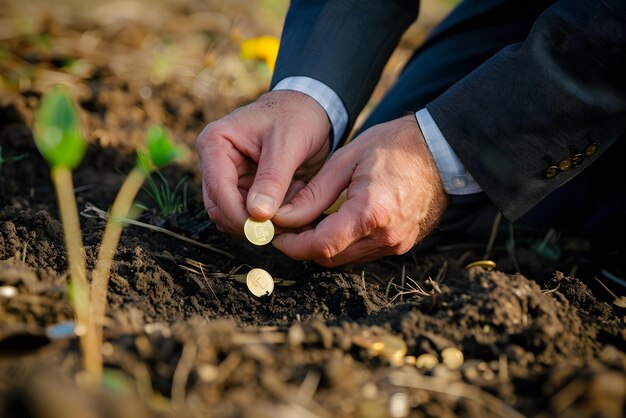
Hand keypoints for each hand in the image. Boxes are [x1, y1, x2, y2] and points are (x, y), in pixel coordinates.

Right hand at [196, 90, 330, 236]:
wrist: (311, 111)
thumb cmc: (297, 116)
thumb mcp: (288, 144)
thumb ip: (272, 179)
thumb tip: (258, 215)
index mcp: (215, 143)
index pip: (217, 189)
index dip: (238, 215)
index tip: (264, 230)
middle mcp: (216, 163)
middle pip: (220, 209)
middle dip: (249, 223)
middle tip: (281, 229)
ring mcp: (230, 179)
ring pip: (235, 217)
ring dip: (263, 223)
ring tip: (293, 211)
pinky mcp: (246, 191)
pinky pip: (252, 216)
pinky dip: (272, 219)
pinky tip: (293, 206)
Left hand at [272, 115, 448, 266]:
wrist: (440, 148)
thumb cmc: (394, 146)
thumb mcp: (346, 160)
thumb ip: (314, 194)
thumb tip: (284, 217)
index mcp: (370, 214)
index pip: (321, 246)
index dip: (293, 246)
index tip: (278, 234)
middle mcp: (386, 237)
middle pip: (331, 258)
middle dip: (305, 247)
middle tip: (289, 227)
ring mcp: (397, 244)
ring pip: (347, 258)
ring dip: (324, 246)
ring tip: (310, 221)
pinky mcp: (402, 243)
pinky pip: (364, 252)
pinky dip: (345, 243)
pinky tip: (336, 222)